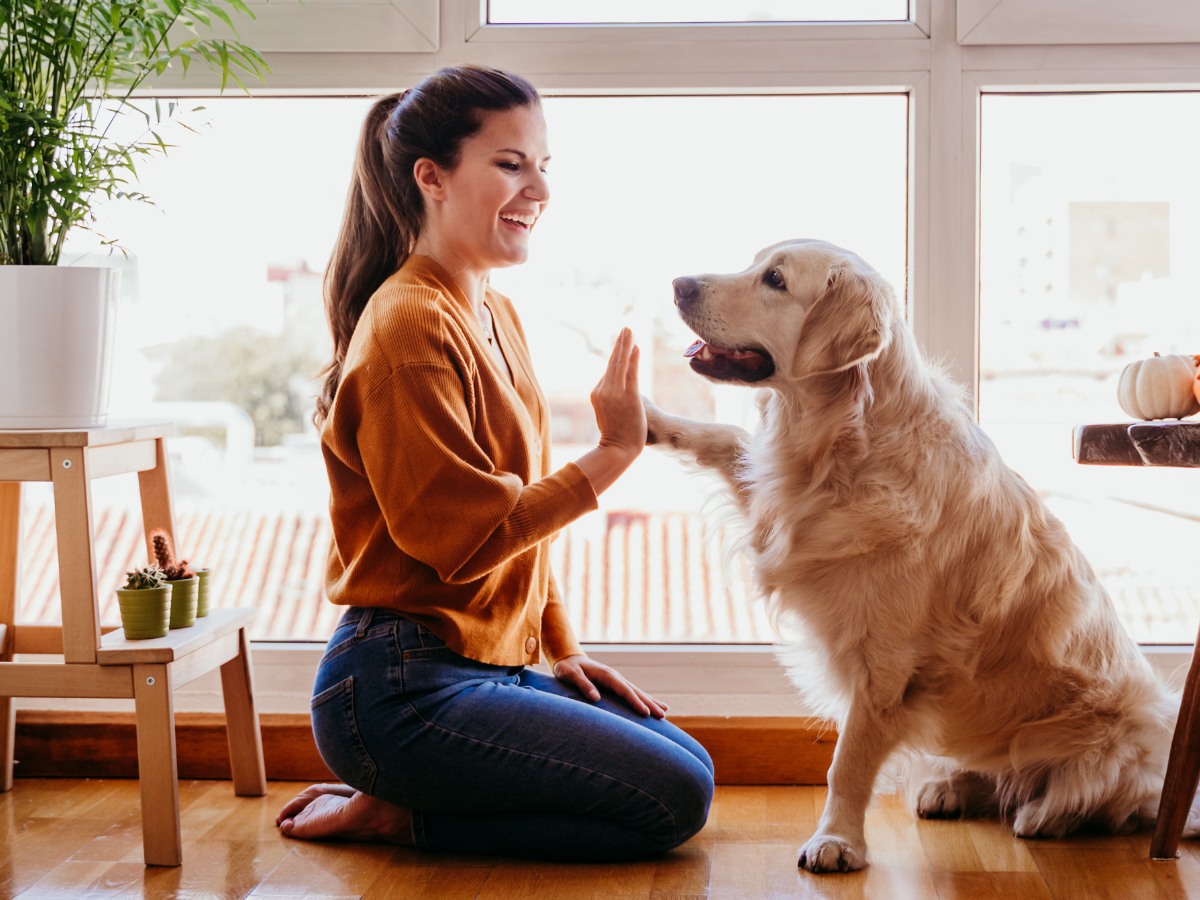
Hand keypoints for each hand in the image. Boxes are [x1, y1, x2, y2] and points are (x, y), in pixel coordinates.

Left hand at [552, 653, 667, 718]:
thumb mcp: (571, 675)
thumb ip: (583, 685)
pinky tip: (651, 705)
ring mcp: (616, 679)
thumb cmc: (567, 668)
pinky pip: (631, 692)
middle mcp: (615, 676)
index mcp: (607, 675)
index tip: (646, 712)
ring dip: (650, 701)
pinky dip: (642, 698)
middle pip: (635, 691)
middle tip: (662, 715)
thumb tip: (596, 698)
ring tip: (664, 712)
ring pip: (636, 691)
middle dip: (649, 703)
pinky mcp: (615, 683)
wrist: (568, 658)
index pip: (624, 690)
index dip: (636, 702)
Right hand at [590, 327, 645, 457]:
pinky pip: (631, 372)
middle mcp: (603, 390)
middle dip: (620, 343)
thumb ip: (611, 398)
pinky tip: (636, 347)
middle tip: (625, 328)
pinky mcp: (628, 396)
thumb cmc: (616, 435)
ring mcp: (615, 393)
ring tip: (629, 330)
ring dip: (625, 345)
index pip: (609, 372)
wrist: (618, 450)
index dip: (617, 356)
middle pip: (612, 362)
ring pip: (620, 363)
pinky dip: (633, 358)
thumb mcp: (608, 413)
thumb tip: (618, 391)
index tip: (623, 343)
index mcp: (597, 393)